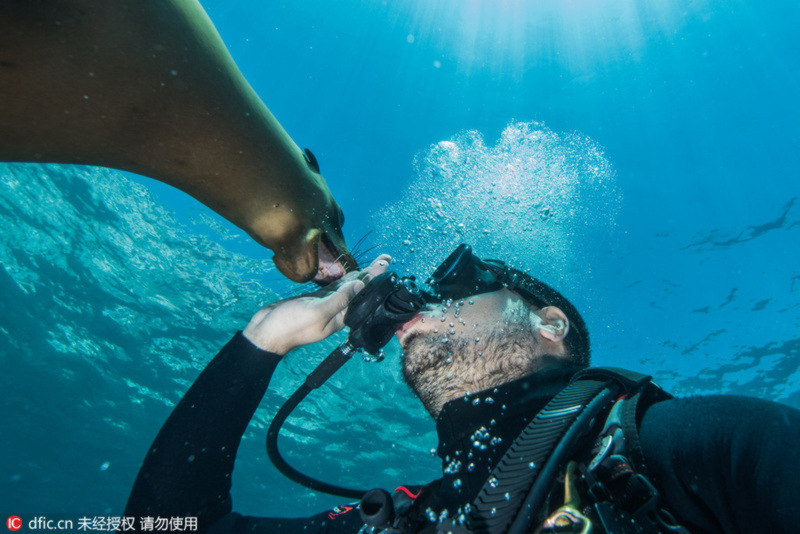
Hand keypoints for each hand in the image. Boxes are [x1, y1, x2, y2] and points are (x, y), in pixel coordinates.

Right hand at [243, 254, 391, 354]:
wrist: (265, 332)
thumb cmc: (290, 326)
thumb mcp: (317, 312)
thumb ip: (339, 299)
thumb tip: (360, 285)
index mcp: (340, 317)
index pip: (362, 294)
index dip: (374, 278)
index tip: (386, 265)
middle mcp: (336, 311)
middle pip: (358, 289)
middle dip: (371, 274)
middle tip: (386, 259)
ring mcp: (325, 305)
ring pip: (346, 287)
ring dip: (360, 274)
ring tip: (375, 264)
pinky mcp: (314, 300)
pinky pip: (332, 287)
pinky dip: (342, 279)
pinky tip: (351, 273)